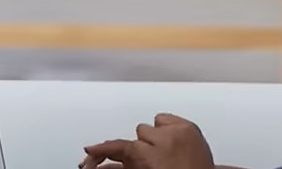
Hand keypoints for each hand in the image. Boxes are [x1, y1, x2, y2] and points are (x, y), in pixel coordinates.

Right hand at [79, 113, 214, 168]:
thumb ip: (128, 166)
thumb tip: (105, 165)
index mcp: (148, 158)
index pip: (120, 147)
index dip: (104, 149)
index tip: (91, 149)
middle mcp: (161, 142)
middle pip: (138, 134)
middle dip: (142, 147)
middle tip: (152, 160)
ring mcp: (177, 132)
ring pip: (152, 124)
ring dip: (156, 137)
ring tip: (167, 152)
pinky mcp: (189, 126)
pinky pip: (168, 118)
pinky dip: (169, 128)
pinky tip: (174, 142)